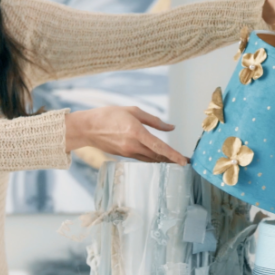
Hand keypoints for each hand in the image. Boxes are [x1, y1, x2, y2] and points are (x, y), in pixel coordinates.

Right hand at [65, 106, 187, 165]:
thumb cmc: (109, 115)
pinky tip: (162, 159)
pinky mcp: (125, 155)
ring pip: (151, 159)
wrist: (87, 128)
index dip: (173, 155)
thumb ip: (154, 120)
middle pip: (158, 156)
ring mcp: (128, 152)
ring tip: (178, 163)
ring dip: (165, 161)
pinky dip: (154, 159)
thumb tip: (171, 127)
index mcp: (136, 132)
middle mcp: (133, 145)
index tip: (183, 162)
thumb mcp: (133, 111)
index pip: (159, 146)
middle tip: (187, 163)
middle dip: (173, 160)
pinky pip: (143, 158)